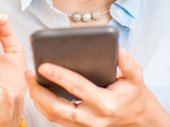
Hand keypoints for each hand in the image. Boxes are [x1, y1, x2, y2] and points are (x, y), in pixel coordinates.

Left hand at [25, 47, 169, 126]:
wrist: (140, 121)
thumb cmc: (135, 97)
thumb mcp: (136, 77)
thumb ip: (128, 63)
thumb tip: (118, 50)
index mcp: (106, 104)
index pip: (77, 88)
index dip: (59, 76)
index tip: (43, 66)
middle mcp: (93, 118)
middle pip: (57, 108)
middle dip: (39, 91)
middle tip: (29, 74)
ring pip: (53, 117)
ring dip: (38, 100)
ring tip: (30, 81)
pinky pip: (57, 120)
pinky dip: (45, 107)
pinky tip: (39, 92)